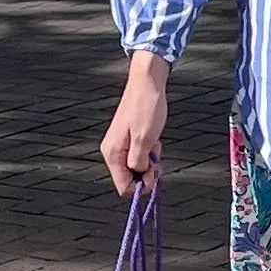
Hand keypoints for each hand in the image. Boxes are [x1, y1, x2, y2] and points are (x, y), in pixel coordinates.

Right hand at [100, 50, 170, 196]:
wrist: (147, 83)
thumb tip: (139, 175)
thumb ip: (138, 162)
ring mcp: (120, 145)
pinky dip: (149, 152)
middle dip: (146, 174)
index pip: (123, 186)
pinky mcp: (128, 139)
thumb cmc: (146, 108)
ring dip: (149, 162)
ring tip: (155, 144)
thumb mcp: (144, 140)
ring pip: (136, 167)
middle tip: (157, 160)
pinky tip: (154, 140)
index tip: (154, 174)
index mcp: (113, 153)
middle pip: (129, 178)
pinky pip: (139, 155)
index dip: (141, 186)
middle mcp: (113, 151)